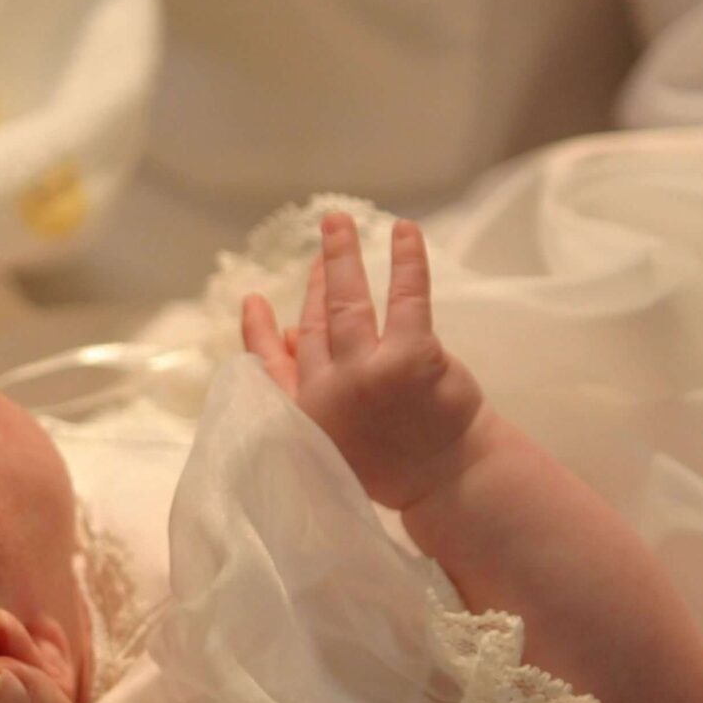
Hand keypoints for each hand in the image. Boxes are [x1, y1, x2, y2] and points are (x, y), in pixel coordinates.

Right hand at [240, 212, 489, 509]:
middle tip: (324, 243)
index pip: (272, 364)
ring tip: (338, 221)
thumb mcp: (328, 435)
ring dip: (341, 256)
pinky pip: (405, 297)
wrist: (449, 481)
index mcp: (305, 411)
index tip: (254, 300)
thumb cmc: (393, 460)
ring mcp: (368, 372)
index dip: (260, 331)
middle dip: (317, 280)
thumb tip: (289, 333)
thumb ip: (301, 389)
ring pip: (348, 302)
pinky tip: (403, 232)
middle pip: (316, 322)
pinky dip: (404, 261)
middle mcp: (329, 389)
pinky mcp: (412, 359)